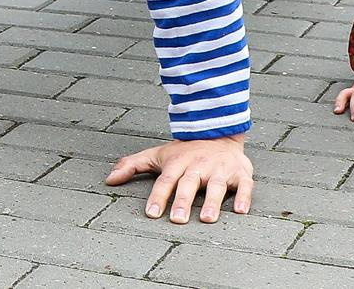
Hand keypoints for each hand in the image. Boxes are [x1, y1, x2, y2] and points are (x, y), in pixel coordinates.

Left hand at [104, 134, 251, 224]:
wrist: (219, 132)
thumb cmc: (185, 151)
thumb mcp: (158, 155)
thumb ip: (132, 165)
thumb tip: (108, 179)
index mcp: (178, 163)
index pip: (165, 180)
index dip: (158, 196)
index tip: (152, 213)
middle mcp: (199, 166)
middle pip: (190, 184)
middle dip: (183, 201)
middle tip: (178, 220)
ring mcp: (220, 169)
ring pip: (217, 186)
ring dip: (213, 202)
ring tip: (207, 219)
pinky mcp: (240, 173)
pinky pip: (244, 186)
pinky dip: (244, 197)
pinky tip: (241, 211)